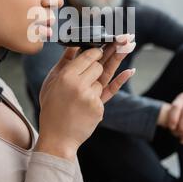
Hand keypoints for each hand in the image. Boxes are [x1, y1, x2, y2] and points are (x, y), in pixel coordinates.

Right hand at [36, 34, 135, 159]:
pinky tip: (131, 71)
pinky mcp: (99, 109)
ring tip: (97, 73)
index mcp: (65, 77)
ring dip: (97, 79)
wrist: (58, 137)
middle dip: (101, 61)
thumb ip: (64, 62)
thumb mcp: (51, 82)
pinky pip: (108, 91)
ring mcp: (90, 99)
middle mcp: (79, 86)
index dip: (98, 49)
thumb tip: (75, 44)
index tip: (103, 44)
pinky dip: (118, 82)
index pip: (88, 56)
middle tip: (108, 51)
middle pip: (100, 65)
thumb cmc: (52, 107)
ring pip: (103, 79)